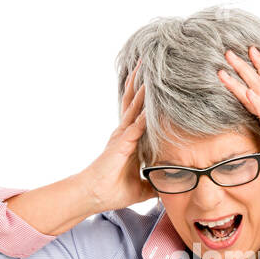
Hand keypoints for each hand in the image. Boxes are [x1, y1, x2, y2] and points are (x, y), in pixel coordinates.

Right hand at [79, 57, 155, 211]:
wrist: (94, 196)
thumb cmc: (112, 191)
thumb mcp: (140, 187)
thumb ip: (153, 184)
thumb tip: (166, 188)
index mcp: (128, 140)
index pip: (138, 114)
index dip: (145, 98)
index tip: (154, 82)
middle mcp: (123, 133)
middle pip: (133, 102)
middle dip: (140, 83)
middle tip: (148, 63)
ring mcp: (122, 136)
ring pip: (134, 106)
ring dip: (141, 88)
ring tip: (148, 68)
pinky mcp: (122, 143)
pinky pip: (136, 124)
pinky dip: (145, 112)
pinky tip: (152, 98)